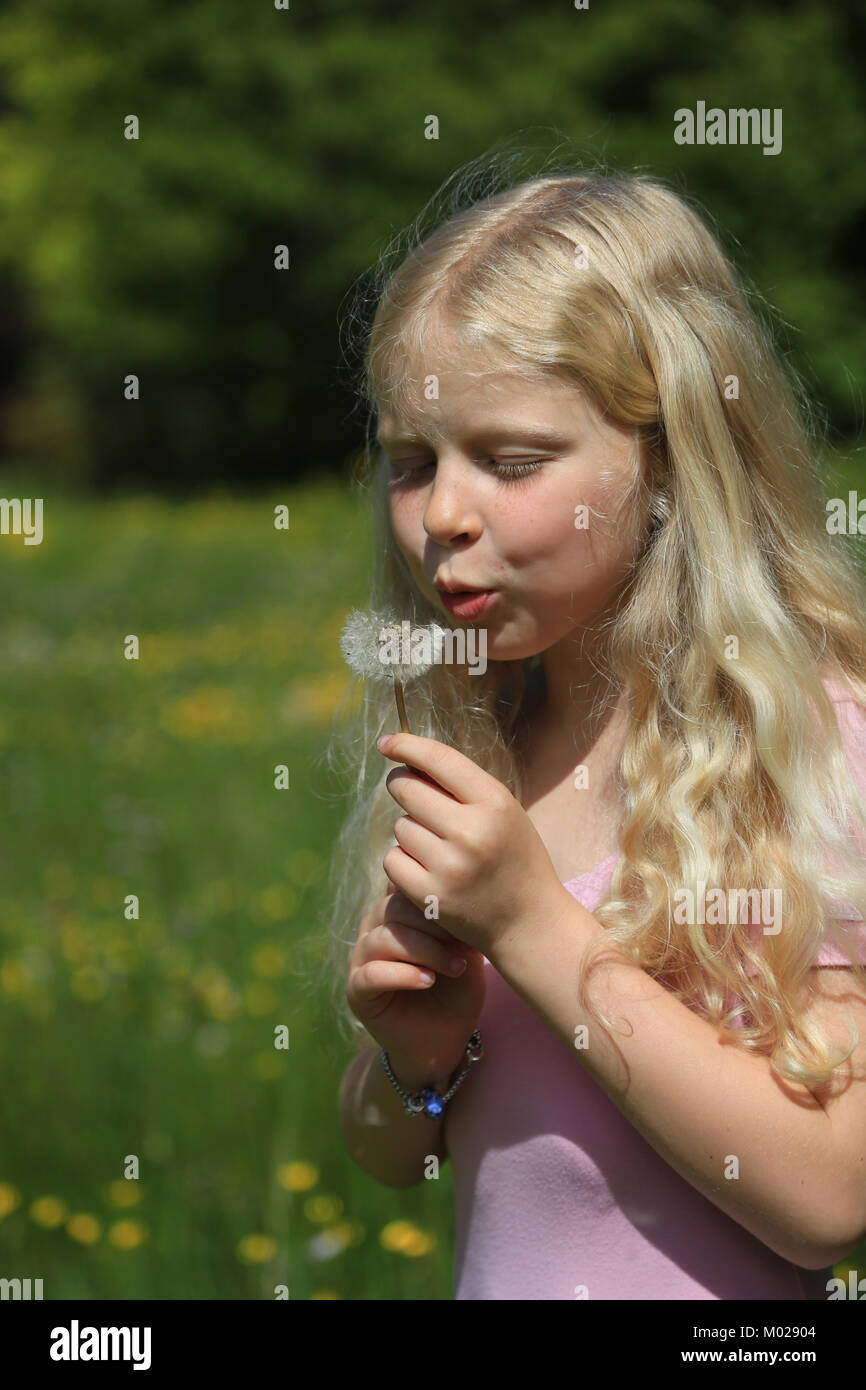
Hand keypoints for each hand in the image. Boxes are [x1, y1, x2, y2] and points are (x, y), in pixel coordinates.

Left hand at [378, 731, 571, 959]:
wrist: (529, 921)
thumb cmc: (513, 857)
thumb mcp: (503, 811)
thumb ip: (462, 786)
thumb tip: (407, 760)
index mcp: (495, 803)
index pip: (439, 759)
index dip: (406, 745)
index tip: (387, 743)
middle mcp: (471, 832)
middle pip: (408, 790)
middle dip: (402, 785)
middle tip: (409, 791)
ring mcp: (449, 866)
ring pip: (400, 827)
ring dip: (410, 830)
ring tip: (438, 845)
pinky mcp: (429, 895)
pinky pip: (393, 859)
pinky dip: (402, 860)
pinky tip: (426, 867)